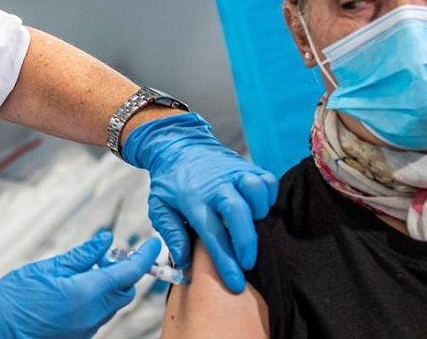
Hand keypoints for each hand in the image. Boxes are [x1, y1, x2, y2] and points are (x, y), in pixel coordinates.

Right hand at [0, 231, 160, 338]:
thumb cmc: (9, 301)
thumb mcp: (46, 269)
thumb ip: (80, 256)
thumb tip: (104, 242)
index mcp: (85, 294)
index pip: (128, 273)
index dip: (144, 256)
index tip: (153, 244)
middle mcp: (91, 316)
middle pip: (125, 290)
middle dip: (126, 270)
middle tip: (113, 252)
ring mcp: (85, 329)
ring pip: (112, 303)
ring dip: (111, 283)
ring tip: (93, 266)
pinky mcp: (78, 335)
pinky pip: (98, 314)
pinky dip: (98, 297)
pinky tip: (81, 284)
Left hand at [122, 113, 277, 292]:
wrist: (177, 145)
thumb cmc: (170, 181)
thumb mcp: (159, 207)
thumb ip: (172, 234)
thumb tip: (184, 261)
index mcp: (193, 199)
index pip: (212, 234)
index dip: (226, 261)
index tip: (235, 282)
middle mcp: (216, 185)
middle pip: (238, 213)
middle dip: (246, 242)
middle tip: (248, 263)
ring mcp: (234, 173)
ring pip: (256, 191)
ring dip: (259, 213)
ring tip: (252, 226)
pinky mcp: (246, 165)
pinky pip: (267, 180)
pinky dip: (268, 196)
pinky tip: (258, 207)